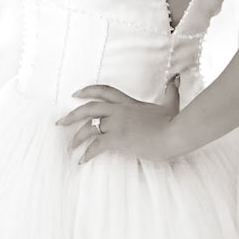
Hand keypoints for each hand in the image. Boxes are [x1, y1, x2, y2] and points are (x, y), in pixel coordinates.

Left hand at [58, 79, 180, 163]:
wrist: (176, 133)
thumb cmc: (174, 121)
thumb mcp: (171, 103)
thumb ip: (171, 90)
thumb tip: (177, 78)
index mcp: (129, 103)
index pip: (104, 91)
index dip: (88, 91)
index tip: (76, 93)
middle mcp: (119, 111)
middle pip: (89, 108)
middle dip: (72, 115)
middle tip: (60, 122)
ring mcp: (117, 124)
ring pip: (89, 127)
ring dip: (76, 137)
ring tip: (69, 146)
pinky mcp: (118, 138)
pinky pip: (96, 146)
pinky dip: (87, 153)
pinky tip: (82, 160)